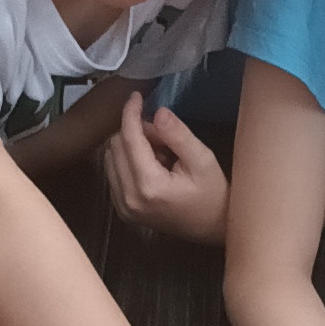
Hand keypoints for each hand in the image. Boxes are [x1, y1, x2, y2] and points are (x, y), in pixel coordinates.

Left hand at [101, 94, 230, 242]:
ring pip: (111, 158)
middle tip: (163, 134)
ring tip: (158, 151)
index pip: (129, 138)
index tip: (136, 96)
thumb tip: (157, 112)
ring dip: (129, 145)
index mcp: (149, 185)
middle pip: (115, 146)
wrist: (213, 229)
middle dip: (134, 131)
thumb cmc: (213, 195)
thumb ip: (178, 135)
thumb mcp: (203, 160)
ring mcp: (123, 207)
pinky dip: (127, 161)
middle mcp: (129, 198)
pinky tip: (150, 165)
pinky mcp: (122, 211)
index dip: (130, 112)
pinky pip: (113, 173)